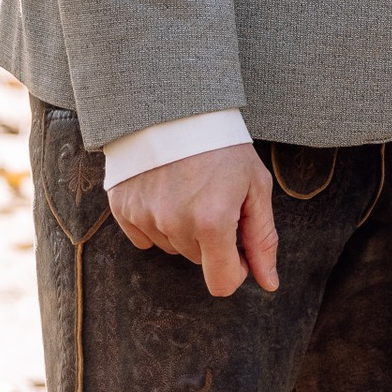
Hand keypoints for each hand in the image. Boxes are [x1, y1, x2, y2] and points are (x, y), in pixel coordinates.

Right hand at [104, 139, 278, 296]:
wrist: (175, 107)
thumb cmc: (223, 147)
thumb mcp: (254, 187)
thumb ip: (262, 239)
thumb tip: (269, 283)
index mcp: (213, 222)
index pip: (222, 283)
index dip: (236, 270)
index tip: (239, 245)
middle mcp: (175, 224)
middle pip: (197, 261)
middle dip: (210, 239)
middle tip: (214, 197)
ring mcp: (145, 217)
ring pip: (171, 247)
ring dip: (183, 228)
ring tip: (189, 188)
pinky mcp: (122, 208)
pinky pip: (144, 236)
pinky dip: (156, 221)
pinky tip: (165, 190)